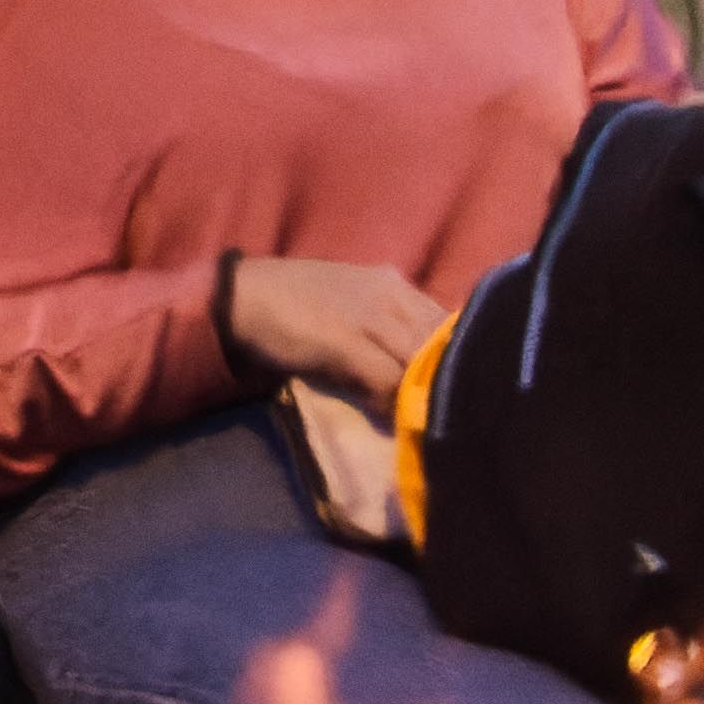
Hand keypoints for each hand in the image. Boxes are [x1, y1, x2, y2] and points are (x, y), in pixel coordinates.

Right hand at [223, 257, 448, 405]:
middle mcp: (389, 294)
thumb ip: (386, 330)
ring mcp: (368, 316)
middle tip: (450, 412)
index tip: (461, 383)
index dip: (457, 355)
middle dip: (447, 376)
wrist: (242, 297)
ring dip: (424, 393)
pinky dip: (393, 401)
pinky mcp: (344, 341)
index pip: (447, 321)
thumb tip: (413, 370)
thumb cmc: (294, 304)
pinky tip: (391, 418)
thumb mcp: (351, 307)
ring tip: (425, 420)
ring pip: (418, 360)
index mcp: (394, 284)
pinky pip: (386, 378)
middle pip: (440, 341)